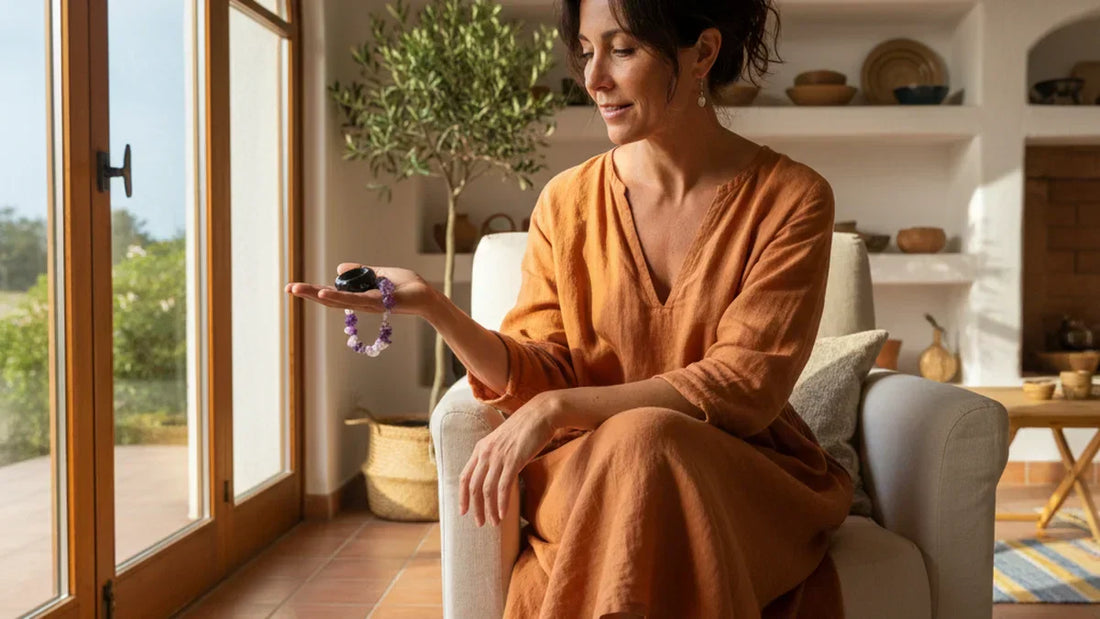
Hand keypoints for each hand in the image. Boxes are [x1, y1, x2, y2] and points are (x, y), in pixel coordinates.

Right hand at [285, 263, 436, 316]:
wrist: (426, 296)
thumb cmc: (407, 286)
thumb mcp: (379, 273)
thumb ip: (360, 271)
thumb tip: (339, 269)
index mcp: (359, 295)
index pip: (331, 293)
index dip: (313, 290)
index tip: (293, 287)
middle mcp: (360, 303)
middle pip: (329, 299)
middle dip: (308, 294)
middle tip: (288, 289)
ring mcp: (367, 305)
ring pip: (338, 301)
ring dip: (317, 295)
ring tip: (298, 290)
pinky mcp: (377, 304)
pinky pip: (355, 300)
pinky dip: (339, 297)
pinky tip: (324, 294)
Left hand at [459, 393, 561, 526]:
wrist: (541, 414)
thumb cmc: (526, 428)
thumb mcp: (504, 441)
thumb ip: (496, 456)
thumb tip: (496, 475)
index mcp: (481, 448)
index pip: (464, 476)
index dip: (462, 496)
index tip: (463, 511)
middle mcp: (486, 453)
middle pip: (474, 487)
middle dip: (476, 508)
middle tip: (480, 524)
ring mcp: (498, 456)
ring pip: (487, 490)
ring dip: (489, 510)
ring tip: (494, 523)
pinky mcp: (513, 460)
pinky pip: (503, 487)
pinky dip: (501, 503)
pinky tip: (504, 514)